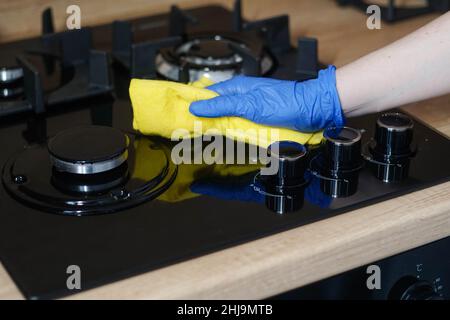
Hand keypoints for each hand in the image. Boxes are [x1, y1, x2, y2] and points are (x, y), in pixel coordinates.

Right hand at [189, 65, 344, 131]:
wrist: (313, 111)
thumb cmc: (285, 102)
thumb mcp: (250, 104)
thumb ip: (223, 106)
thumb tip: (196, 106)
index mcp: (237, 89)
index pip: (208, 96)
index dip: (194, 105)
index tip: (178, 117)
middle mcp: (241, 100)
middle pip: (215, 111)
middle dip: (202, 121)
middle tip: (184, 136)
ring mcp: (249, 113)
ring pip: (225, 122)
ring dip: (215, 132)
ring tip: (197, 144)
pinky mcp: (258, 124)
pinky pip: (239, 130)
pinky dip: (229, 137)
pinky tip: (221, 145)